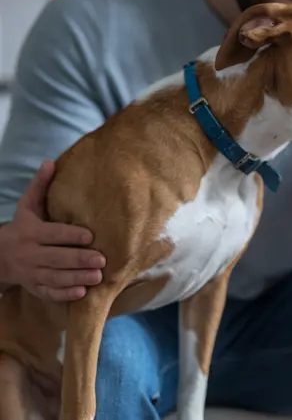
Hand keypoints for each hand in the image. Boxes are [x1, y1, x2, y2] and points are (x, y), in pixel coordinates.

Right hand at [0, 160, 105, 300]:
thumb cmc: (23, 227)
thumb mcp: (27, 206)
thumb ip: (40, 186)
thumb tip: (50, 162)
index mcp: (30, 232)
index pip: (52, 234)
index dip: (71, 235)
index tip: (91, 235)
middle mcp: (29, 254)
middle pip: (56, 258)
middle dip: (79, 260)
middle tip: (102, 260)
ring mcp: (30, 273)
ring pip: (54, 277)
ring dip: (76, 278)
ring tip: (97, 277)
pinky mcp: (33, 287)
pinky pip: (48, 293)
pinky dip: (63, 295)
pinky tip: (81, 293)